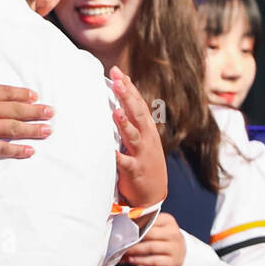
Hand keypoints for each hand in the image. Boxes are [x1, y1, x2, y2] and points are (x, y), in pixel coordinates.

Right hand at [0, 53, 52, 160]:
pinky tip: (31, 151)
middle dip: (35, 111)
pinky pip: (2, 149)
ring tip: (48, 130)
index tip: (35, 96)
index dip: (21, 95)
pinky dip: (17, 150)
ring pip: (14, 129)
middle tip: (51, 112)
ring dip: (33, 129)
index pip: (6, 93)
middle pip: (16, 110)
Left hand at [110, 66, 166, 207]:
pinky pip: (125, 163)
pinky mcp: (134, 170)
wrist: (153, 194)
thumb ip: (131, 121)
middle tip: (117, 80)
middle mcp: (146, 138)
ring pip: (133, 135)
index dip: (128, 87)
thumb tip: (117, 101)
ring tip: (116, 111)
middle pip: (137, 113)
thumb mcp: (141, 138)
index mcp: (147, 129)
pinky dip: (118, 157)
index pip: (138, 103)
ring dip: (124, 123)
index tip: (117, 72)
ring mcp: (141, 153)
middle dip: (127, 96)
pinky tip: (111, 151)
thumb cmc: (144, 162)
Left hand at [120, 211, 185, 265]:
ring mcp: (174, 248)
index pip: (149, 220)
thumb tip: (121, 232)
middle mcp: (173, 233)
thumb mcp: (158, 229)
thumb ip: (143, 227)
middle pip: (149, 233)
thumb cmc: (163, 240)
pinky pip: (154, 260)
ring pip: (150, 247)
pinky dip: (140, 260)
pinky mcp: (173, 261)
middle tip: (120, 242)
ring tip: (123, 252)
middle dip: (132, 239)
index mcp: (168, 221)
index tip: (121, 229)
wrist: (181, 255)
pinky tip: (131, 260)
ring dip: (134, 250)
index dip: (134, 225)